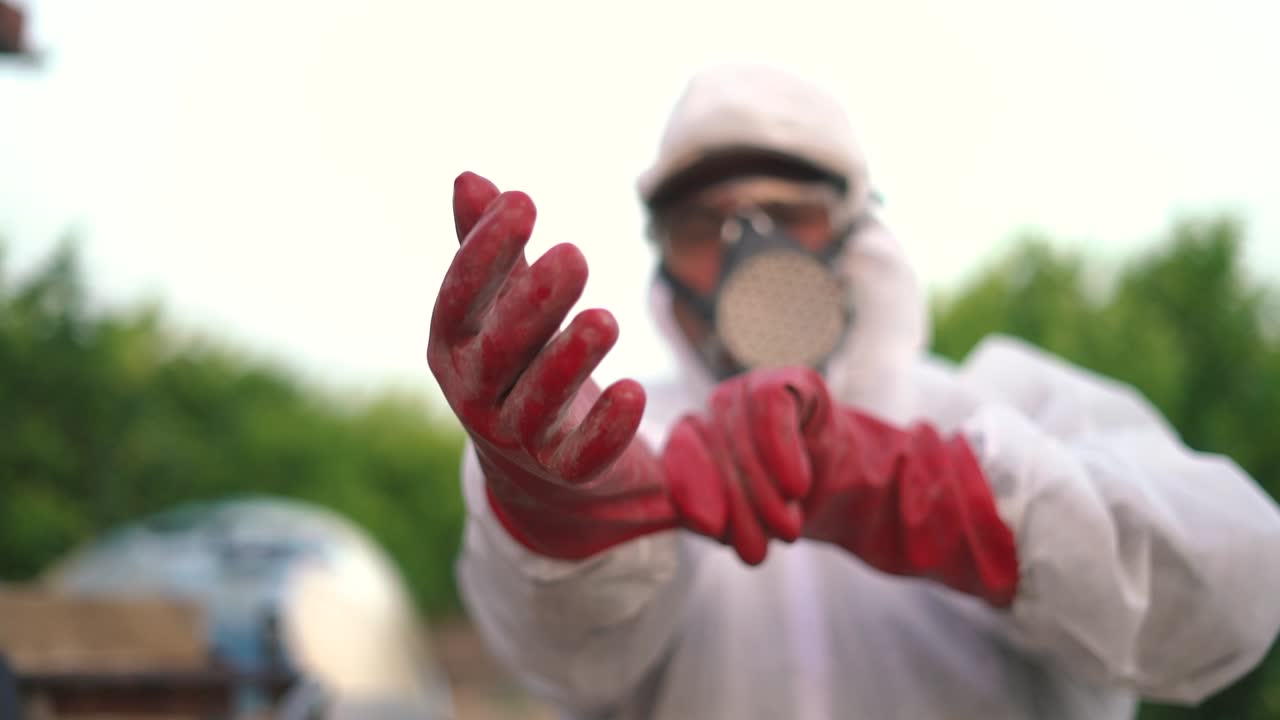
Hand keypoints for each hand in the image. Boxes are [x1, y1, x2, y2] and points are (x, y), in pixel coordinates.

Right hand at [429, 172, 675, 559]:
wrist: (538, 471)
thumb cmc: (518, 362)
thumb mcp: (502, 304)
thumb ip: (492, 250)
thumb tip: (469, 178)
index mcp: (453, 347)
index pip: (458, 299)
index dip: (484, 252)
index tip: (522, 203)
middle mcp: (476, 395)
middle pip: (497, 351)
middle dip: (533, 304)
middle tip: (575, 256)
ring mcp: (517, 438)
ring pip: (537, 404)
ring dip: (570, 362)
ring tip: (606, 319)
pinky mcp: (564, 471)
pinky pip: (581, 456)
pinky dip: (606, 428)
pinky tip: (633, 391)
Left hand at [663, 367, 1018, 605]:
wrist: (859, 496)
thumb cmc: (792, 510)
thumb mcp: (746, 523)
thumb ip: (714, 517)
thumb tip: (697, 519)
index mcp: (697, 441)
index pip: (678, 457)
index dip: (690, 490)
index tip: (710, 528)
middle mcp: (717, 410)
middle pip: (709, 448)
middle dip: (734, 505)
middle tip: (759, 551)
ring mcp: (751, 389)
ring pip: (737, 428)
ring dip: (760, 487)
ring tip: (786, 529)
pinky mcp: (790, 378)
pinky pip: (771, 404)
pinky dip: (781, 447)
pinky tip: (798, 484)